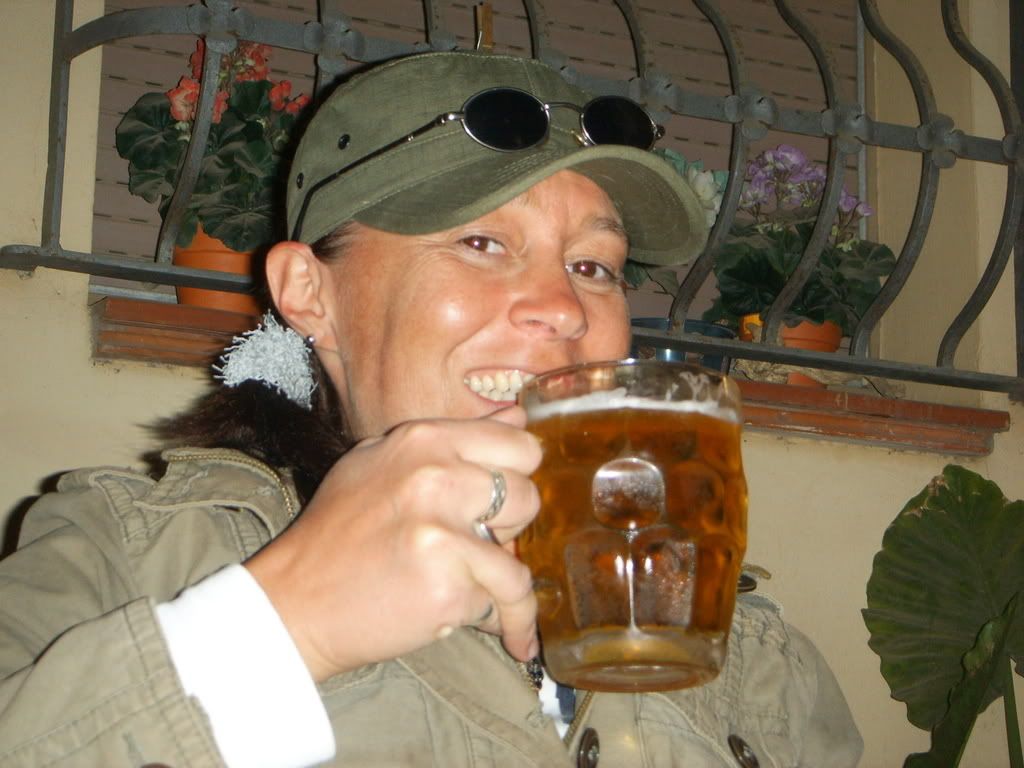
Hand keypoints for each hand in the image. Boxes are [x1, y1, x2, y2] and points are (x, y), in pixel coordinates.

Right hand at [244, 406, 541, 681]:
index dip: (518, 475)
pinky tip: (476, 623)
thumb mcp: (380, 462)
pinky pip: (498, 604)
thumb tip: (517, 420)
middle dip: (509, 527)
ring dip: (501, 582)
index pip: (520, 444)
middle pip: (527, 496)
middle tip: (474, 543)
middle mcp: (435, 478)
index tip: (501, 499)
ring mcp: (441, 533)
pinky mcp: (446, 587)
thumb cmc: (337, 534)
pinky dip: (492, 620)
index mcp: (423, 441)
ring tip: (472, 589)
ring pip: (518, 559)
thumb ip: (451, 442)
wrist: (294, 602)